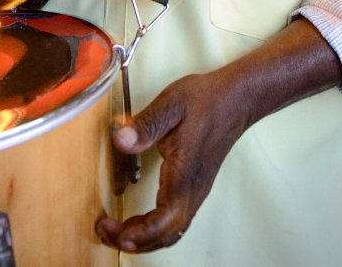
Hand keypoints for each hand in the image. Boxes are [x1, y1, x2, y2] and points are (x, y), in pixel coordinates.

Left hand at [95, 71, 247, 252]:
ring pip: (171, 231)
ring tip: (116, 230)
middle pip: (166, 233)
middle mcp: (193, 188)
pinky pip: (174, 221)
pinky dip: (153, 230)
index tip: (115, 230)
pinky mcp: (193, 188)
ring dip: (143, 239)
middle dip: (134, 240)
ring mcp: (195, 191)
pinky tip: (136, 223)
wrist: (236, 100)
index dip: (140, 232)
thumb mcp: (172, 103)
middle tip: (106, 231)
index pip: (166, 218)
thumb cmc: (208, 101)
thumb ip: (146, 123)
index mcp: (185, 171)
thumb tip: (121, 140)